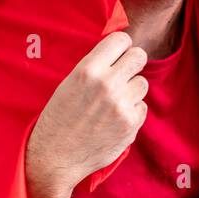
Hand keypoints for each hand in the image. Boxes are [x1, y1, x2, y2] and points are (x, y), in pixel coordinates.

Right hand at [25, 31, 148, 197]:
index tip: (119, 54)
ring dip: (132, 90)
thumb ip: (94, 68)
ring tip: (114, 102)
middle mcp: (107, 84)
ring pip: (142, 83)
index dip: (122, 46)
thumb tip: (119, 54)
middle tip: (123, 74)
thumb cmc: (59, 119)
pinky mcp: (131, 123)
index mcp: (88, 70)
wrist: (55, 157)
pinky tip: (114, 120)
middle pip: (139, 56)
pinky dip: (132, 112)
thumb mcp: (69, 84)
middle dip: (133, 64)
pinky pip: (142, 107)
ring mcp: (121, 104)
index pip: (121, 40)